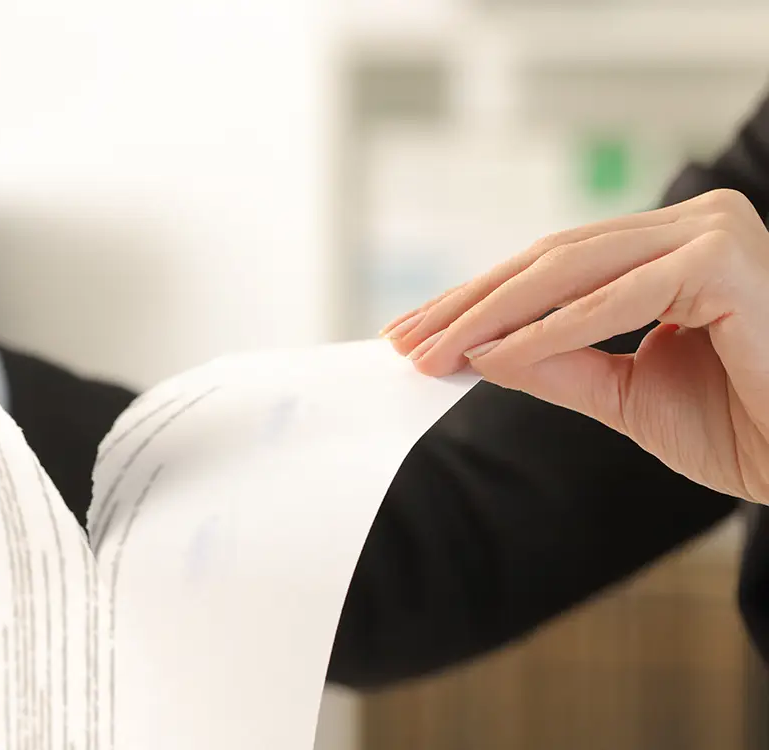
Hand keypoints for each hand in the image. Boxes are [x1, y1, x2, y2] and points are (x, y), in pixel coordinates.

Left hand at [382, 188, 768, 503]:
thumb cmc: (746, 424)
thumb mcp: (626, 395)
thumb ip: (559, 365)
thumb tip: (481, 352)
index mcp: (672, 247)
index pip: (554, 265)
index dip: (478, 299)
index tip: (416, 332)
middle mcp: (693, 225)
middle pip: (550, 259)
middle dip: (468, 304)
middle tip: (405, 341)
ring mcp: (712, 232)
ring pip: (569, 270)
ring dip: (490, 315)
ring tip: (433, 353)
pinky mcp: (725, 259)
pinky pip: (613, 299)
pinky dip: (546, 330)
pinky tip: (491, 357)